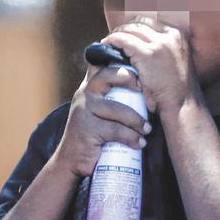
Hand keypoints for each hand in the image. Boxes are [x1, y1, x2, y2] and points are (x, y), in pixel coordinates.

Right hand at [53, 62, 152, 177]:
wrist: (71, 161)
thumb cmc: (91, 134)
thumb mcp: (96, 110)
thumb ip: (108, 96)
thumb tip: (139, 84)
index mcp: (89, 87)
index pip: (100, 63)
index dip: (118, 59)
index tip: (137, 72)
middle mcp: (84, 94)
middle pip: (108, 75)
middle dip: (130, 79)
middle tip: (145, 92)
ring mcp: (84, 110)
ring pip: (117, 108)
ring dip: (137, 120)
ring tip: (147, 130)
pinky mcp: (87, 129)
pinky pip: (115, 130)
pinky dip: (131, 137)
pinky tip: (139, 142)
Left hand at [100, 15, 202, 114]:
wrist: (183, 107)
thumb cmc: (176, 91)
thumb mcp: (174, 62)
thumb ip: (161, 49)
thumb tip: (139, 42)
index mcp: (178, 34)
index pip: (150, 22)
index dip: (134, 27)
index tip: (124, 33)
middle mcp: (171, 35)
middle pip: (139, 23)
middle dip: (124, 29)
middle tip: (113, 38)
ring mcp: (161, 44)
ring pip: (130, 29)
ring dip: (116, 34)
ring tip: (108, 43)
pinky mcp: (148, 55)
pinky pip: (124, 40)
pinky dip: (112, 41)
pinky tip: (106, 45)